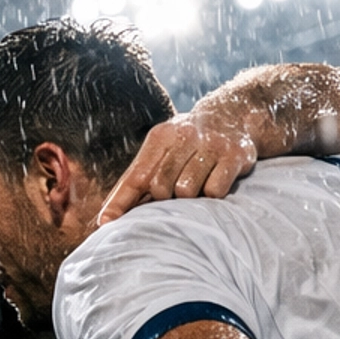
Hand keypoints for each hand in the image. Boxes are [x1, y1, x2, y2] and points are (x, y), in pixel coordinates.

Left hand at [97, 115, 257, 225]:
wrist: (234, 115)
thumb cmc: (188, 144)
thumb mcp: (161, 150)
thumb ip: (137, 179)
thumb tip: (107, 217)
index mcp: (160, 137)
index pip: (135, 176)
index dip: (119, 202)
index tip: (105, 223)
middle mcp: (184, 136)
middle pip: (161, 187)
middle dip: (165, 198)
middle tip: (176, 192)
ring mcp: (210, 145)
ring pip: (187, 190)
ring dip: (190, 197)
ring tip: (197, 185)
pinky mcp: (234, 156)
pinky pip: (215, 190)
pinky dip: (212, 194)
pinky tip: (215, 182)